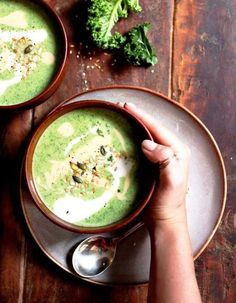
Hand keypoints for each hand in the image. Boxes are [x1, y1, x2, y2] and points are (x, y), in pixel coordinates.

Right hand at [119, 103, 189, 228]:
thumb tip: (147, 143)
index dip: (142, 116)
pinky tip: (122, 137)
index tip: (126, 107)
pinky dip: (132, 139)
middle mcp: (170, 151)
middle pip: (152, 128)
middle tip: (120, 108)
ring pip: (146, 136)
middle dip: (136, 117)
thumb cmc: (169, 203)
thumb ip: (165, 160)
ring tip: (119, 117)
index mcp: (177, 151)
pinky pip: (141, 146)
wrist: (164, 219)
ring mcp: (161, 157)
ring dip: (133, 126)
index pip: (157, 128)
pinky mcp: (152, 164)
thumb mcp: (171, 182)